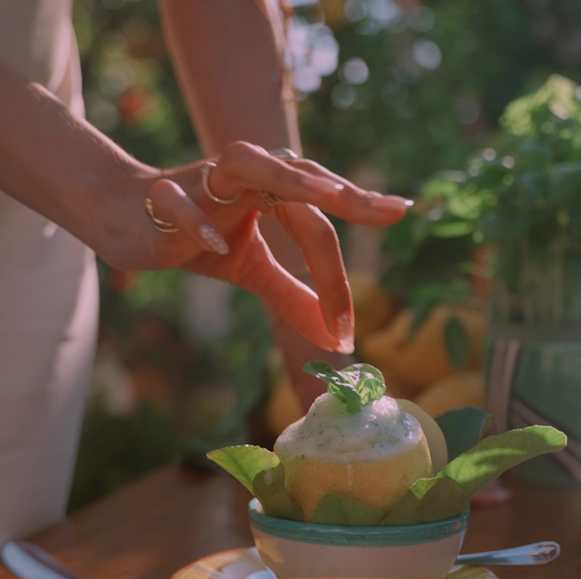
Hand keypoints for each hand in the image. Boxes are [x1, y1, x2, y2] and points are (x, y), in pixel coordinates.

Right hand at [102, 143, 411, 352]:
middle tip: (379, 241)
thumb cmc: (197, 235)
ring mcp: (208, 179)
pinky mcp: (165, 194)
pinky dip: (200, 221)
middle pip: (304, 194)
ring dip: (292, 179)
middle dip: (340, 226)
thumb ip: (292, 295)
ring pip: (254, 165)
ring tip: (331, 196)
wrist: (127, 219)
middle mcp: (251, 174)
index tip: (350, 328)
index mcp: (275, 191)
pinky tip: (217, 244)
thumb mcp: (252, 269)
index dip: (337, 279)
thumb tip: (334, 337)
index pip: (318, 230)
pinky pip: (182, 203)